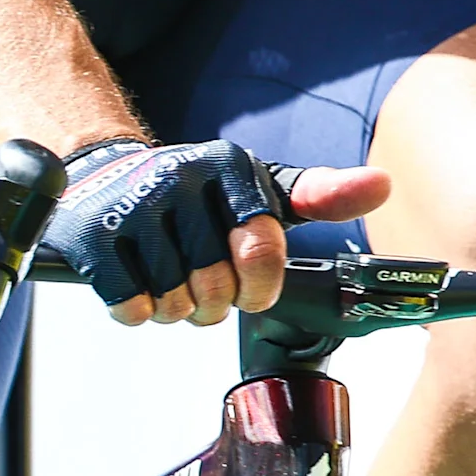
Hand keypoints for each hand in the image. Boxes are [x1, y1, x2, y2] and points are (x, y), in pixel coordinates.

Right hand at [44, 141, 387, 326]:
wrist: (103, 176)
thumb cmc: (196, 196)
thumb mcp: (260, 188)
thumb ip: (321, 194)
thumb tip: (382, 185)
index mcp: (230, 167)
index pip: (264, 248)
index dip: (259, 286)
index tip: (251, 288)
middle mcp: (181, 176)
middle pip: (217, 287)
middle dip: (212, 303)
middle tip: (201, 283)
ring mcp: (134, 205)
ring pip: (174, 302)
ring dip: (174, 308)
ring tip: (167, 278)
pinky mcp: (92, 235)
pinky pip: (131, 305)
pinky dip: (136, 308)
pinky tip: (135, 279)